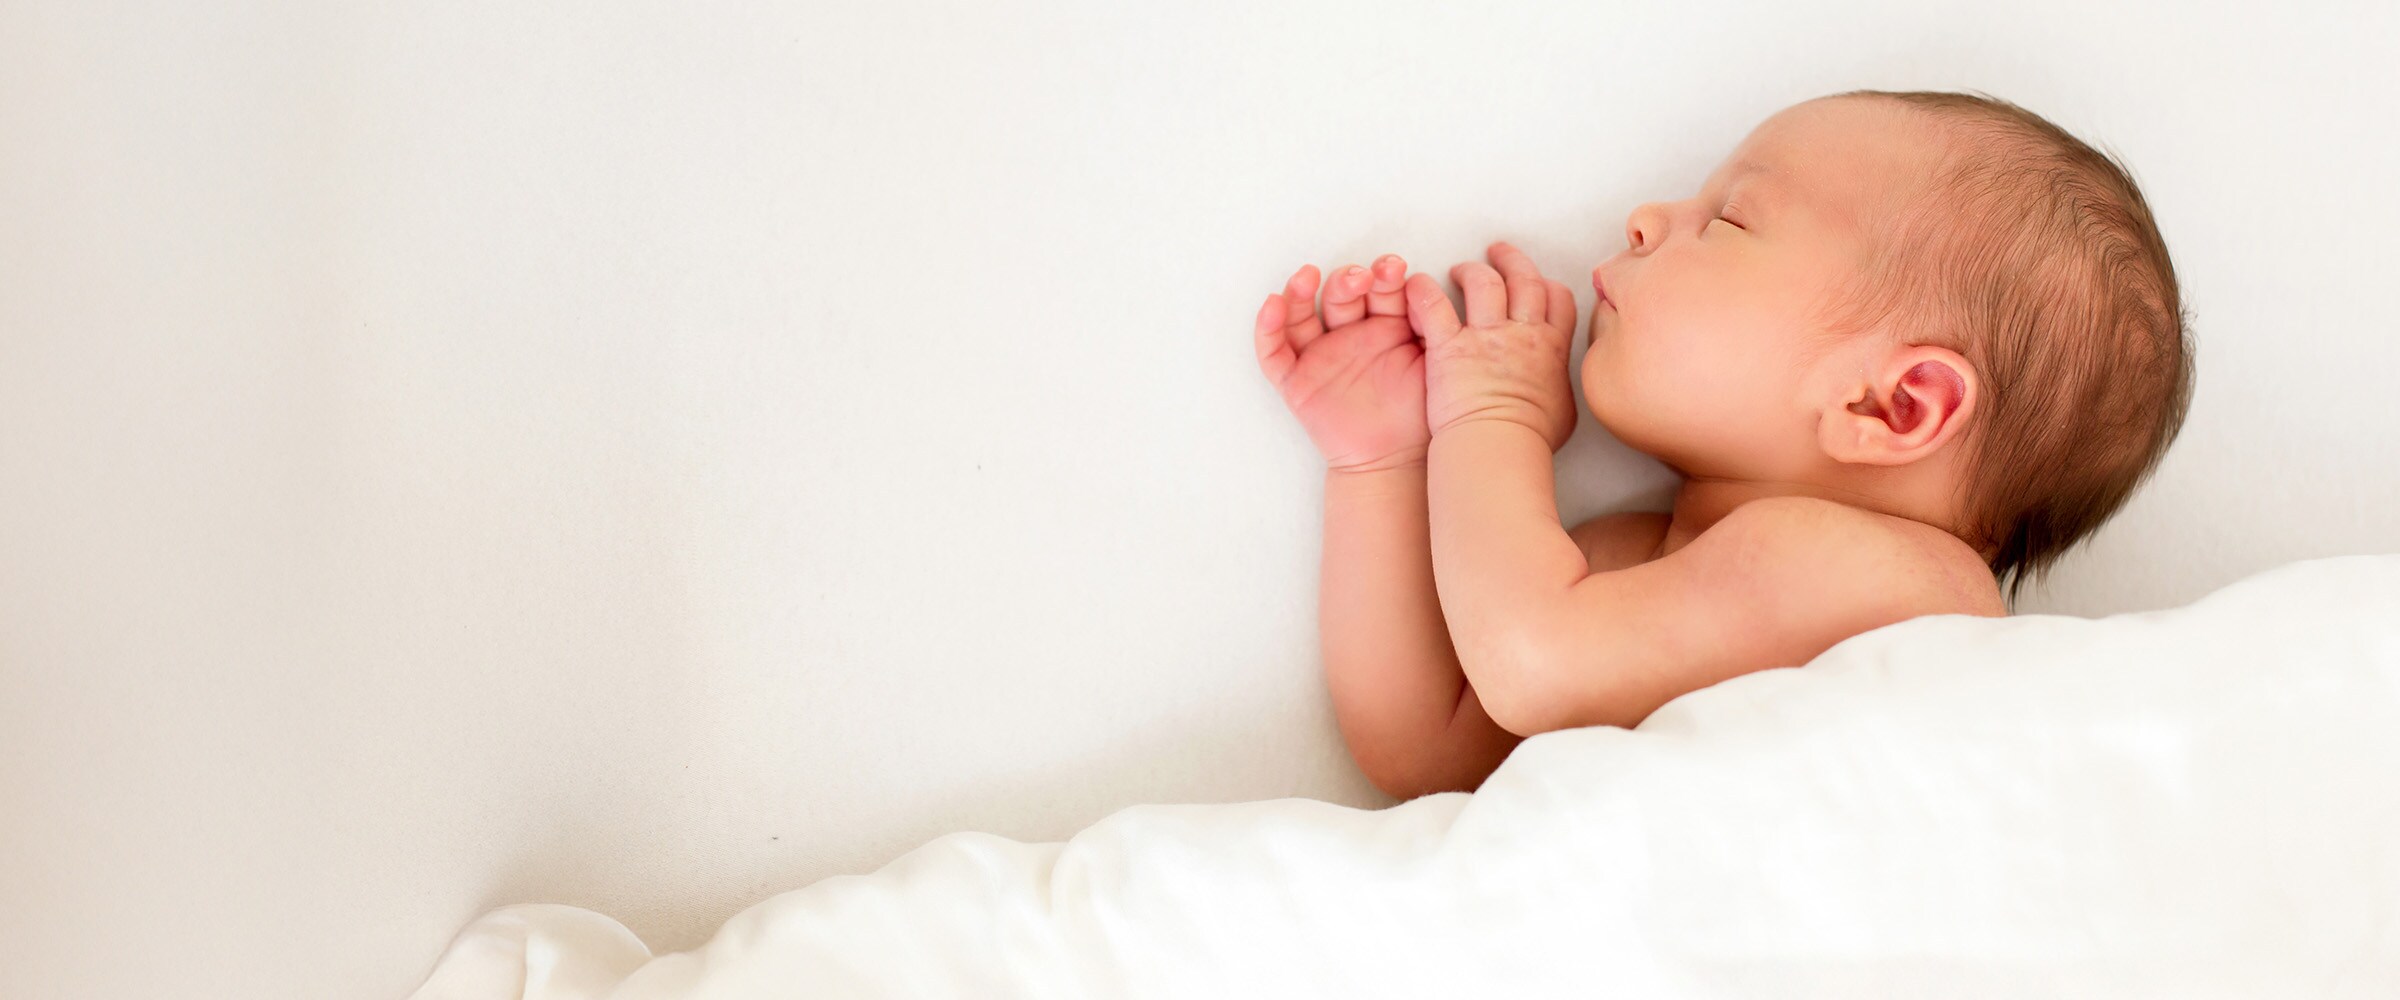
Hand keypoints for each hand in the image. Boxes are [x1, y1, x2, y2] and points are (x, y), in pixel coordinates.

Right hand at [1253, 254, 1430, 472]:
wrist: (1395, 461)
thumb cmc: (1418, 412)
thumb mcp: (1433, 363)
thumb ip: (1431, 326)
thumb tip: (1424, 288)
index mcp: (1385, 325)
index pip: (1379, 290)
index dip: (1384, 275)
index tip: (1395, 267)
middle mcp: (1350, 334)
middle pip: (1341, 296)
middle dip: (1349, 281)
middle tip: (1362, 277)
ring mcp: (1320, 355)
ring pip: (1302, 315)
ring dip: (1302, 292)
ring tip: (1309, 275)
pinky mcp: (1296, 381)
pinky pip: (1274, 352)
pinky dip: (1268, 328)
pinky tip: (1273, 304)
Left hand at [1405, 241, 1578, 453]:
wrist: (1499, 446)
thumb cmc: (1529, 439)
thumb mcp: (1562, 410)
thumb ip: (1557, 384)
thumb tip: (1556, 382)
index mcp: (1551, 347)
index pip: (1556, 298)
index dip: (1545, 284)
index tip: (1536, 282)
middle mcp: (1522, 333)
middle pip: (1524, 279)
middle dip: (1512, 260)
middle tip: (1499, 252)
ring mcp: (1486, 337)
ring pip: (1484, 282)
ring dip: (1471, 270)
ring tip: (1459, 270)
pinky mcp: (1450, 346)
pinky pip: (1434, 305)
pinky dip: (1423, 290)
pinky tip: (1418, 284)